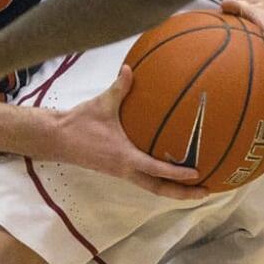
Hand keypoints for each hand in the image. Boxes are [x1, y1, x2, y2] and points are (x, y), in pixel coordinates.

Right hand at [48, 67, 207, 199]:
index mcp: (124, 157)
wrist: (58, 139)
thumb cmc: (80, 123)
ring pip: (151, 187)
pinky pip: (143, 180)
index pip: (155, 170)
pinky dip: (160, 180)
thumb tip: (130, 69)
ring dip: (172, 190)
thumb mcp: (102, 104)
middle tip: (205, 192)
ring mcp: (121, 172)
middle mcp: (125, 169)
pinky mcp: (117, 170)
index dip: (176, 174)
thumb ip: (119, 88)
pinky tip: (169, 172)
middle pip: (158, 189)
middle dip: (182, 194)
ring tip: (194, 188)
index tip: (196, 174)